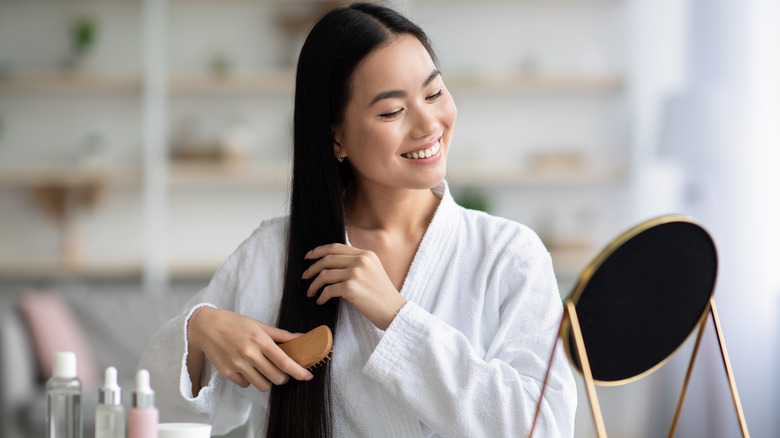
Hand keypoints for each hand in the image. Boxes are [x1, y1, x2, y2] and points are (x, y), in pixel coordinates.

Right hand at [187, 307, 312, 392]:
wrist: (207, 326)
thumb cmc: (235, 324)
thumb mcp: (259, 326)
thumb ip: (281, 335)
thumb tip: (302, 338)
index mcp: (260, 341)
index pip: (285, 361)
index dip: (299, 371)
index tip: (308, 376)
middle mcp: (249, 354)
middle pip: (277, 377)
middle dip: (283, 377)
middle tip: (281, 370)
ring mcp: (237, 365)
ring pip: (263, 385)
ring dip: (268, 380)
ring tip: (264, 369)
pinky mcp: (227, 373)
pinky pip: (246, 385)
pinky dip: (251, 380)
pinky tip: (248, 369)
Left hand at [302, 244, 406, 329]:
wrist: (394, 311)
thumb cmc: (382, 296)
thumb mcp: (373, 271)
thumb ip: (356, 264)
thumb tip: (330, 265)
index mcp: (366, 254)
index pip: (336, 247)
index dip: (319, 250)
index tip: (309, 257)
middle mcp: (361, 260)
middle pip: (327, 259)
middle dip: (312, 268)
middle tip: (305, 276)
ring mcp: (356, 273)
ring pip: (325, 274)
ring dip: (314, 284)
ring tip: (311, 292)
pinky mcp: (351, 288)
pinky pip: (328, 290)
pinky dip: (321, 296)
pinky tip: (320, 301)